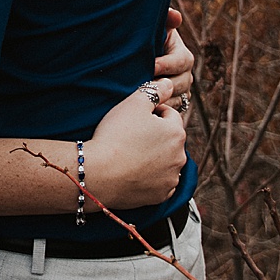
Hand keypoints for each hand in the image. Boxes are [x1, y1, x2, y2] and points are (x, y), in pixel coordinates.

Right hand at [87, 80, 187, 208]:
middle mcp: (180, 157)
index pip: (168, 115)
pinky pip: (159, 182)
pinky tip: (133, 171)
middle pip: (169, 139)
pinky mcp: (161, 196)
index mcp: (177, 132)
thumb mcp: (133, 103)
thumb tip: (169, 84)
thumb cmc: (115, 135)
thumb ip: (155, 90)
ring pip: (165, 161)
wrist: (99, 174)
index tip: (132, 119)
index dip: (150, 113)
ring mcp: (171, 179)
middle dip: (154, 135)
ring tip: (130, 154)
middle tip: (129, 136)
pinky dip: (150, 177)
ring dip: (153, 156)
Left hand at [154, 10, 194, 105]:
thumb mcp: (156, 29)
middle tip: (145, 85)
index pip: (180, 61)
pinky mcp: (175, 105)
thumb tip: (176, 16)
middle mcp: (186, 75)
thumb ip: (165, 20)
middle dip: (163, 84)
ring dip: (162, 99)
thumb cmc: (147, 42)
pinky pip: (171, 111)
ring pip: (177, 99)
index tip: (151, 65)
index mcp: (183, 56)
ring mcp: (182, 92)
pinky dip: (160, 110)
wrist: (139, 62)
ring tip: (145, 98)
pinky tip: (146, 109)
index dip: (166, 64)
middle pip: (180, 83)